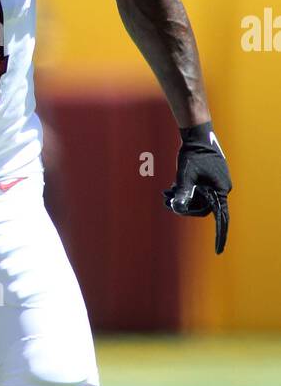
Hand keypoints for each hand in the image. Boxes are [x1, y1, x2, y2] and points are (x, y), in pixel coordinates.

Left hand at [163, 123, 231, 253]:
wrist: (196, 134)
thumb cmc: (193, 154)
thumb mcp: (185, 175)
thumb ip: (183, 192)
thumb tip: (177, 208)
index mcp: (220, 190)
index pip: (221, 218)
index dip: (220, 235)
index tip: (218, 251)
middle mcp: (221, 188)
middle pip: (201, 207)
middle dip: (183, 207)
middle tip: (165, 201)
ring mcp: (215, 182)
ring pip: (197, 199)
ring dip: (182, 198)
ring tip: (165, 194)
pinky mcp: (208, 177)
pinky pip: (197, 191)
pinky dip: (185, 191)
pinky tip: (170, 187)